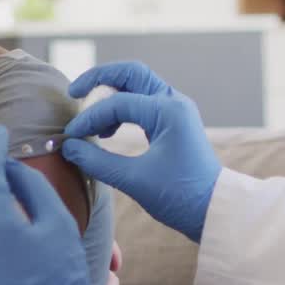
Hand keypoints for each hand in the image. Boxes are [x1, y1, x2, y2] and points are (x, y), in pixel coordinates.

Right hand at [62, 62, 221, 241]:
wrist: (216, 211)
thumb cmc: (181, 196)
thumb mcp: (134, 180)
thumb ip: (97, 161)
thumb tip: (68, 147)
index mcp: (168, 111)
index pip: (117, 102)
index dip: (89, 117)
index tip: (71, 136)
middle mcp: (174, 103)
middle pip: (130, 73)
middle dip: (99, 79)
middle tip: (74, 93)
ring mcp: (175, 111)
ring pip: (136, 85)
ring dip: (110, 95)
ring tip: (91, 122)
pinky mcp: (174, 123)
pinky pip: (143, 102)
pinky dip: (122, 109)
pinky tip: (108, 132)